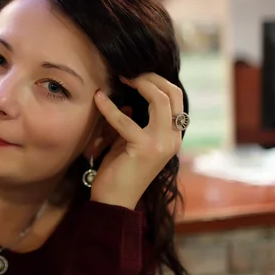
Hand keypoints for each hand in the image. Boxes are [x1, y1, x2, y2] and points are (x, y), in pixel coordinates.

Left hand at [89, 73, 184, 209]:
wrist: (114, 201)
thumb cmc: (120, 171)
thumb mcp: (131, 142)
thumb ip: (136, 122)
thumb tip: (129, 101)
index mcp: (172, 136)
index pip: (175, 98)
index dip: (156, 80)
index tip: (134, 73)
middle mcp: (173, 139)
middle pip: (172, 94)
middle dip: (150, 77)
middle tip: (127, 72)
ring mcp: (162, 144)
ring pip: (160, 100)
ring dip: (139, 84)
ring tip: (119, 78)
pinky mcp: (144, 149)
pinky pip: (126, 120)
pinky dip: (110, 107)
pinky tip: (98, 98)